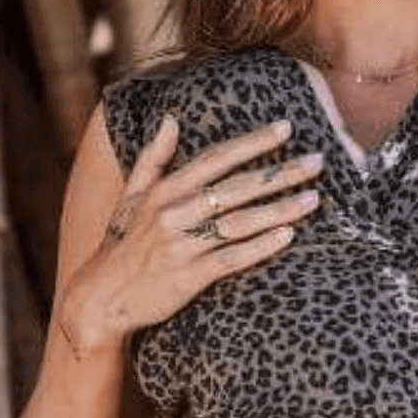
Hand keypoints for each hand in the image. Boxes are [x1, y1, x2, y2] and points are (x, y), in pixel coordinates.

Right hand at [59, 114, 322, 351]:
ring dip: (279, 209)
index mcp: (164, 190)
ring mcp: (180, 245)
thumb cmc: (121, 245)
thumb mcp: (131, 197)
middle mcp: (173, 213)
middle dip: (279, 173)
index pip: (216, 158)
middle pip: (236, 187)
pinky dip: (260, 246)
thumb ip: (153, 158)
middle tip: (317, 162)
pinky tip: (288, 237)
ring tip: (313, 199)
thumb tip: (172, 119)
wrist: (99, 298)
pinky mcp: (187, 276)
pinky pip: (231, 258)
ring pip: (238, 222)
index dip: (252, 142)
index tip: (286, 129)